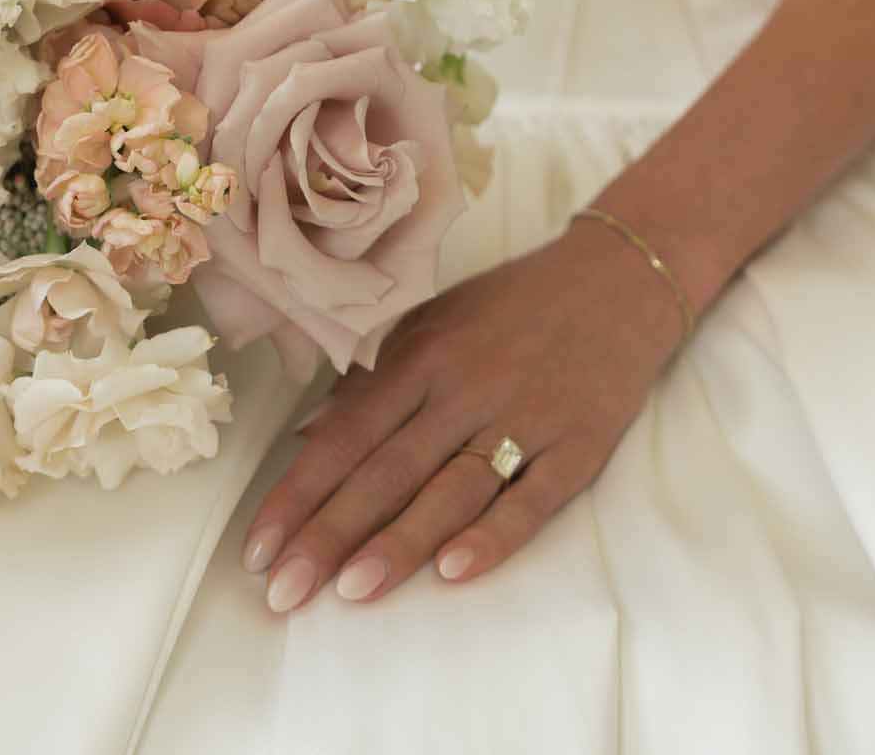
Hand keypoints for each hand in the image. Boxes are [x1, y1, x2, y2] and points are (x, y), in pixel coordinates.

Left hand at [240, 222, 689, 611]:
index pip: (344, 437)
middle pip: (386, 471)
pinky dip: (494, 535)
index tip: (257, 550)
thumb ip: (370, 380)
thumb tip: (305, 436)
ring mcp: (523, 418)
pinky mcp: (578, 447)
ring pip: (450, 489)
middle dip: (329, 535)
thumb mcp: (430, 323)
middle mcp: (464, 388)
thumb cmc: (510, 308)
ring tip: (351, 592)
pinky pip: (532, 499)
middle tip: (283, 593)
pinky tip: (455, 571)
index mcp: (419, 358)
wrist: (617, 281)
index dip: (298, 495)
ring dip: (399, 543)